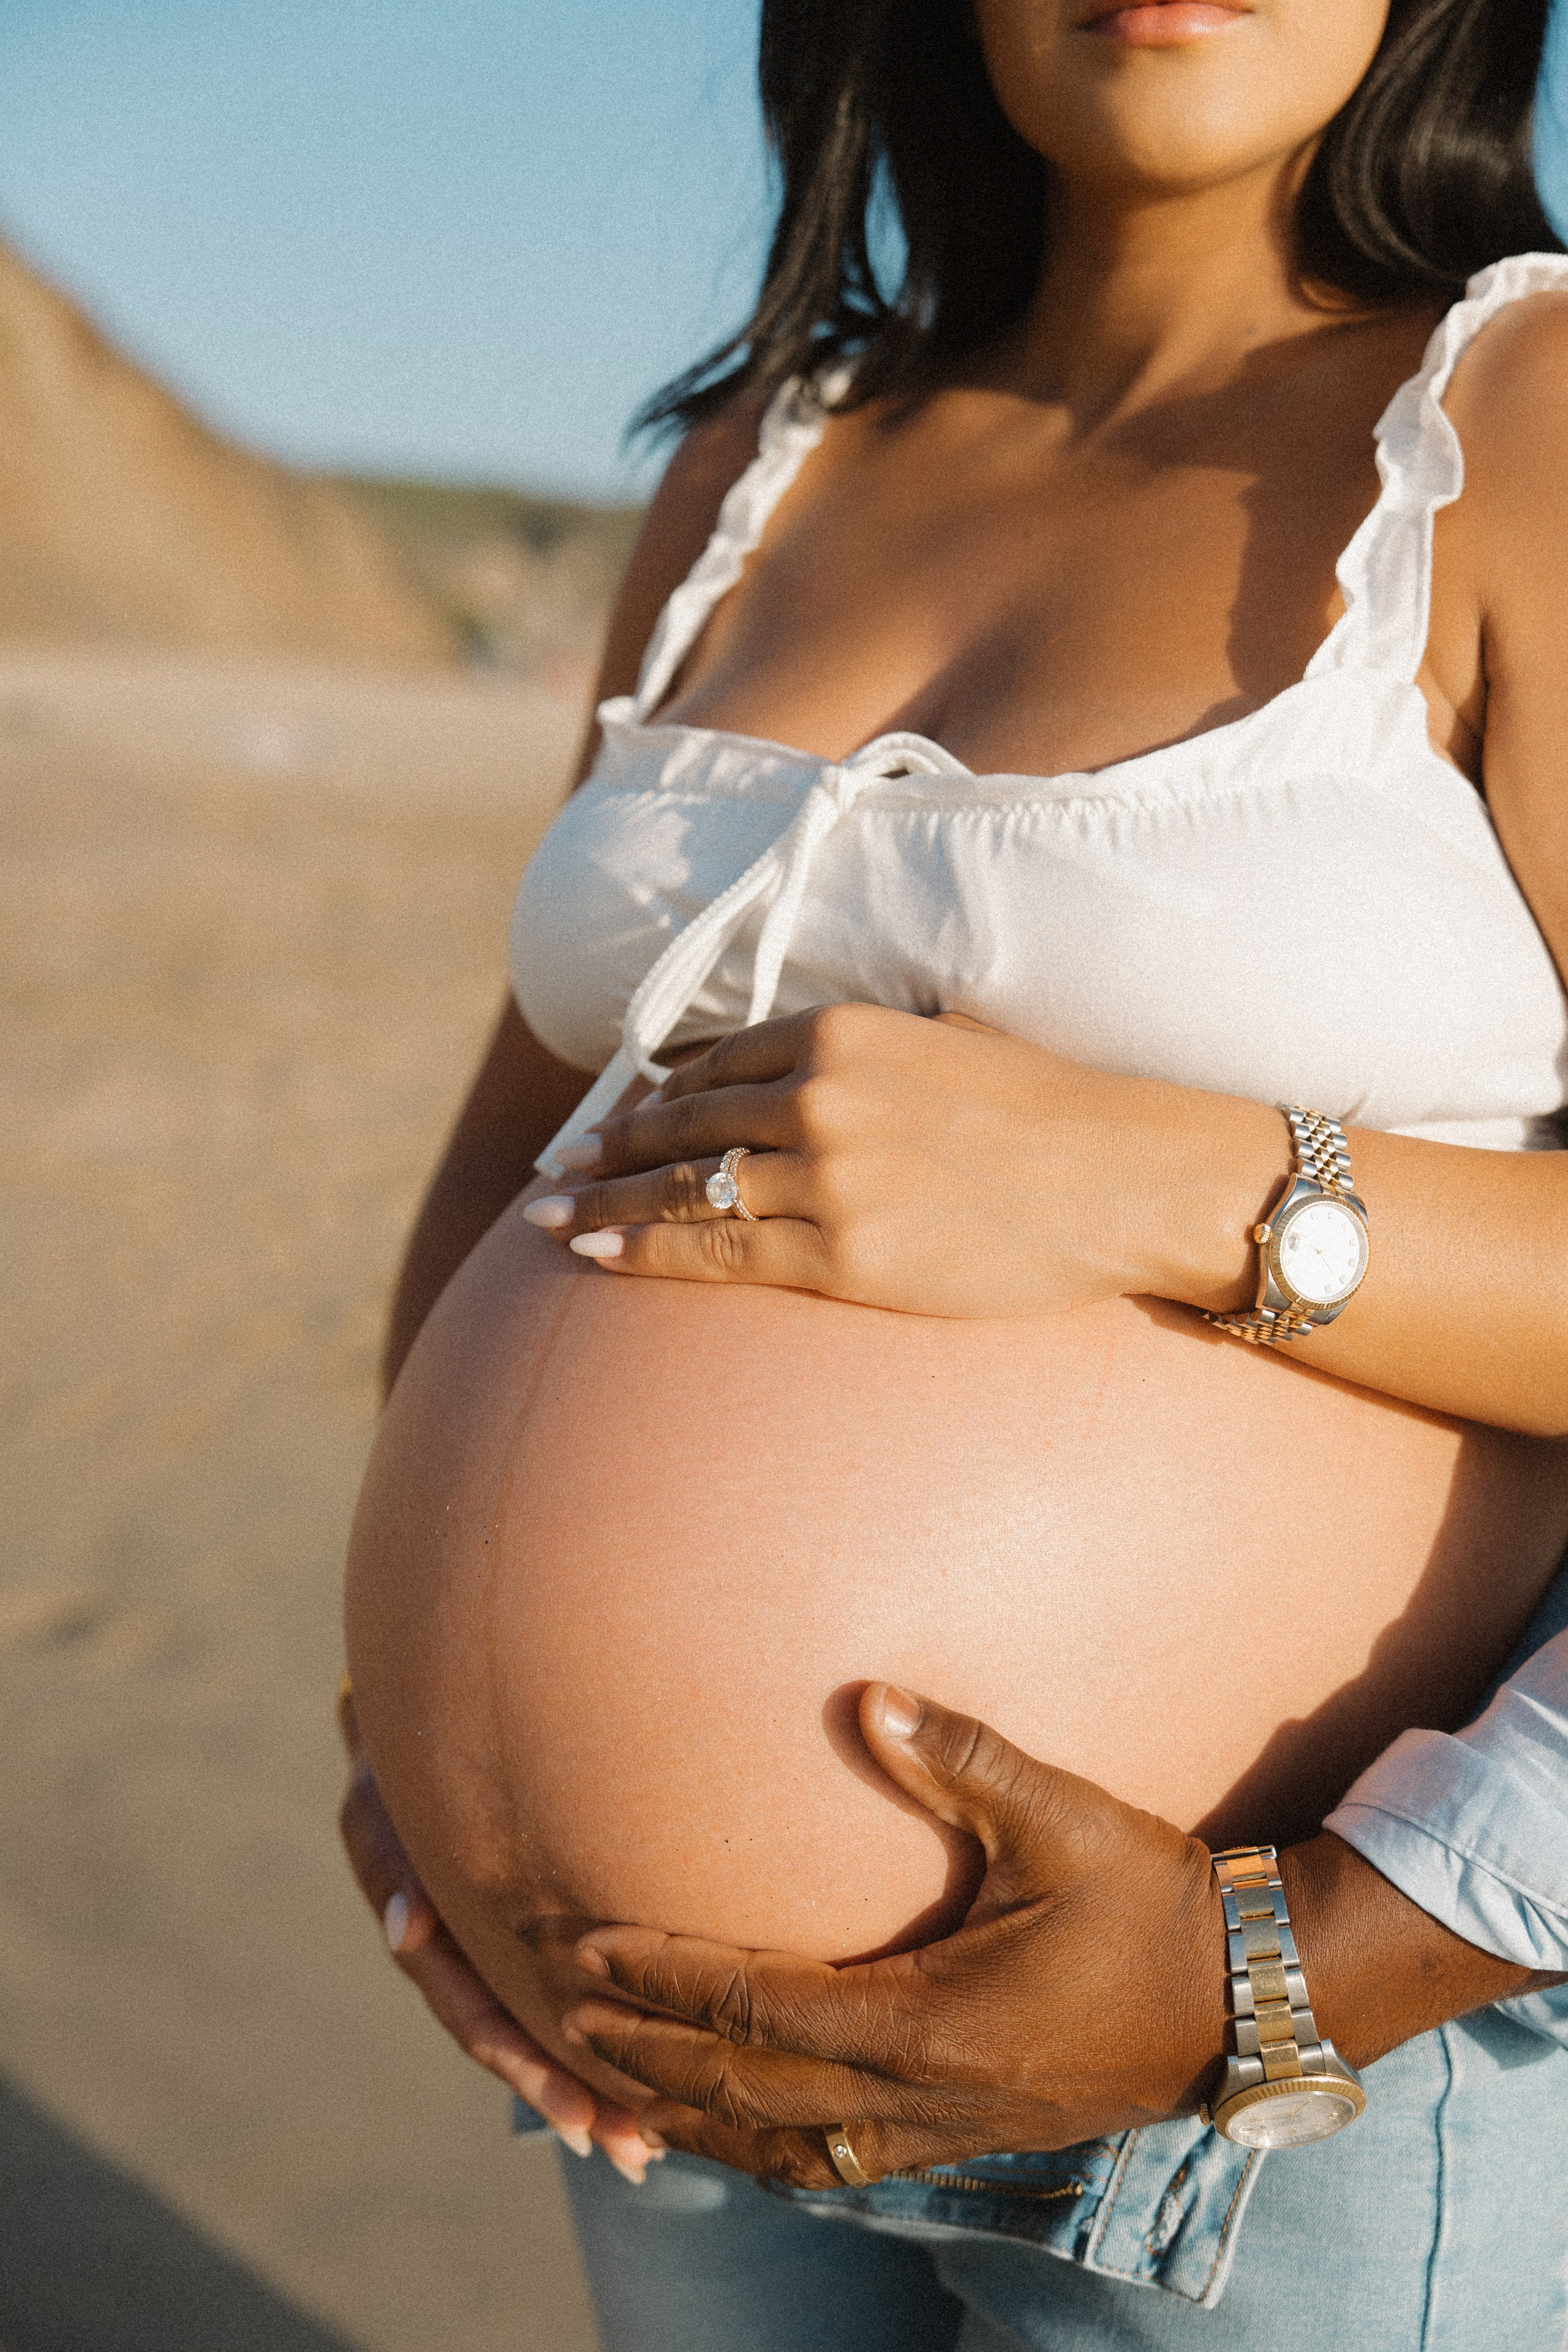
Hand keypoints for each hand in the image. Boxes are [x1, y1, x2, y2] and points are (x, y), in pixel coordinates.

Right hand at [337, 1699, 658, 2182]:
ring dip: (590, 2076)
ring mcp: (485, 1918)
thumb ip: (391, 1853)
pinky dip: (595, 2018)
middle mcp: (454, 1929)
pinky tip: (642, 2066)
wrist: (437, 1686)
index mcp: (421, 1915)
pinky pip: (558, 1969)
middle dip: (571, 2094)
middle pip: (512, 2032)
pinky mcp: (524, 1902)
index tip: (582, 2121)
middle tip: (633, 2153)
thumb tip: (405, 1927)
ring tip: (647, 2142)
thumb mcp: (386, 1788)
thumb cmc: (414, 1737)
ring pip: (539, 2010)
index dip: (525, 2066)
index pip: (473, 2011)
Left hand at [523, 1004, 1279, 1319]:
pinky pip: (718, 1249)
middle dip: (614, 1147)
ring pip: (685, 1186)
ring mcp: (827, 1174)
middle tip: (562, 1169)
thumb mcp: (942, 1046)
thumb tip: (791, 1079)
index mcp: (841, 1030)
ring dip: (609, 1201)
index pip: (716, 1062)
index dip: (658, 1095)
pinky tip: (598, 1252)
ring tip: (554, 1218)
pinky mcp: (845, 1251)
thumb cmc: (1051, 1116)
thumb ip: (860, 1058)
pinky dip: (644, 1248)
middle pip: (684, 1122)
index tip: (621, 1117)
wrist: (1126, 1179)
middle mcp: (819, 1093)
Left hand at [557, 1684, 1226, 2187]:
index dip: (666, 1980)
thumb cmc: (1152, 1897)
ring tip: (615, 2085)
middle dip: (647, 2052)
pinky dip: (769, 2147)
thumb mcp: (1061, 1816)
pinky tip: (738, 2128)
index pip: (758, 2008)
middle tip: (559, 2010)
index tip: (588, 1948)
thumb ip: (963, 1756)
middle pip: (747, 2091)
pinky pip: (838, 2162)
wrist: (1244, 1997)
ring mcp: (944, 2128)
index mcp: (927, 2020)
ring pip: (786, 2148)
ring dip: (696, 2118)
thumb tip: (870, 1696)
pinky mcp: (967, 2136)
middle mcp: (921, 2094)